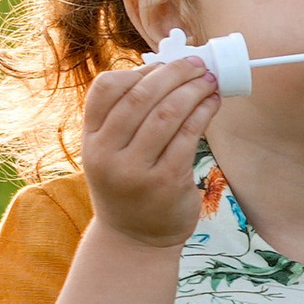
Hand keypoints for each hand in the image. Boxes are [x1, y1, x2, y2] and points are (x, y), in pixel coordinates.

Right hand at [79, 51, 220, 250]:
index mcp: (91, 139)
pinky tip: (213, 104)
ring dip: (193, 91)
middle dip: (174, 74)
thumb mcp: (112, 152)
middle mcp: (106, 153)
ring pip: (167, 114)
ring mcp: (134, 170)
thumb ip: (128, 116)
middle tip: (198, 64)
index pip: (106, 88)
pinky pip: (187, 137)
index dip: (140, 70)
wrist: (134, 239)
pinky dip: (203, 114)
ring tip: (210, 81)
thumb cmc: (129, 184)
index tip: (167, 63)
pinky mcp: (164, 183)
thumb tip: (169, 68)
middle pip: (141, 96)